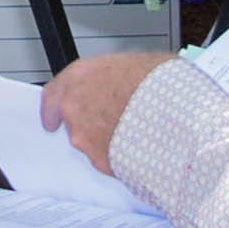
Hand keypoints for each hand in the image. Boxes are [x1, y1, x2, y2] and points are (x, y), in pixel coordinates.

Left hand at [40, 52, 175, 170]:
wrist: (176, 109)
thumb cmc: (160, 82)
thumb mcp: (132, 65)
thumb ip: (112, 80)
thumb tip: (119, 86)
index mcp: (79, 76)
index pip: (52, 96)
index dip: (52, 110)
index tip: (52, 119)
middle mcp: (75, 106)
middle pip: (73, 123)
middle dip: (90, 127)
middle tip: (116, 124)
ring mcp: (85, 136)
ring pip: (91, 145)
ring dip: (108, 143)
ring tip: (138, 134)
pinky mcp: (101, 161)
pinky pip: (109, 162)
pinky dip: (122, 159)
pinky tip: (142, 147)